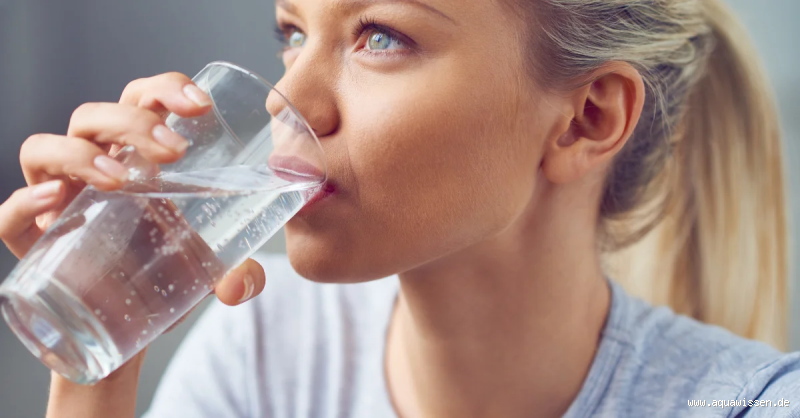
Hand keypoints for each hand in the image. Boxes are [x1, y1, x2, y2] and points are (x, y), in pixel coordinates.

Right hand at [0, 72, 266, 417]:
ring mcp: (55, 200)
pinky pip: (9, 214)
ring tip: (119, 180)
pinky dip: (23, 205)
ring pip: (43, 150)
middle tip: (175, 152)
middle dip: (133, 122)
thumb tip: (242, 285)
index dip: (165, 90)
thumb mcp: (209, 269)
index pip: (142, 100)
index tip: (201, 106)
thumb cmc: (164, 276)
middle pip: (95, 117)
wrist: (124, 330)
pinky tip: (55, 205)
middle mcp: (91, 166)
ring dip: (80, 155)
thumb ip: (240, 274)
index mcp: (137, 157)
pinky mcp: (30, 241)